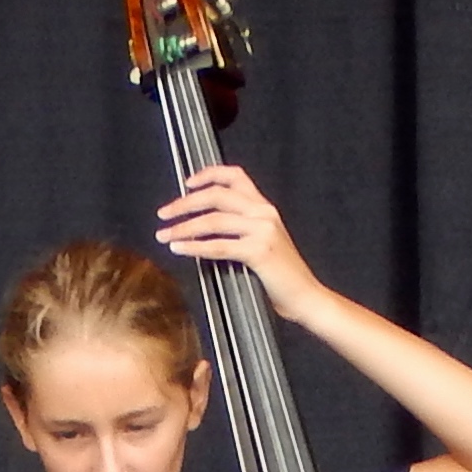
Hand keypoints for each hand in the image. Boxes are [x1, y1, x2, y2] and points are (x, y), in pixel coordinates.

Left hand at [155, 163, 325, 324]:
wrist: (308, 297)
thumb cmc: (285, 276)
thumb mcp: (266, 241)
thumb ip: (242, 228)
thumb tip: (204, 224)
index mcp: (265, 208)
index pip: (235, 176)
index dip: (207, 174)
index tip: (187, 183)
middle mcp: (264, 213)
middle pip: (216, 196)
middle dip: (184, 203)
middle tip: (164, 213)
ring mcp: (262, 231)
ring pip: (212, 220)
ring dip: (183, 227)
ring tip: (166, 235)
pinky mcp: (259, 252)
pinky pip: (218, 246)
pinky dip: (194, 247)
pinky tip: (180, 249)